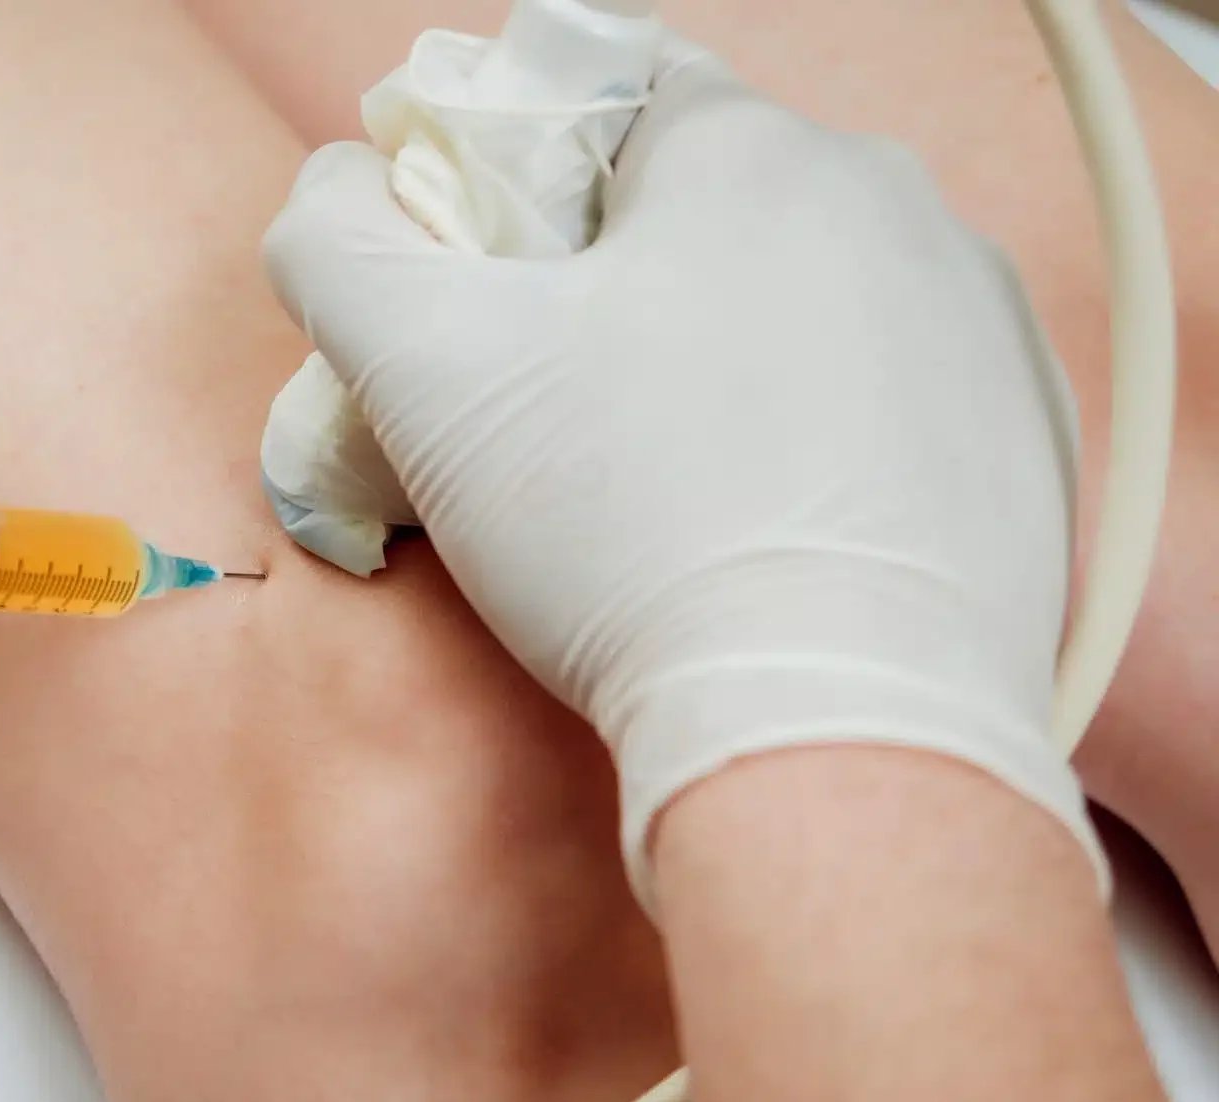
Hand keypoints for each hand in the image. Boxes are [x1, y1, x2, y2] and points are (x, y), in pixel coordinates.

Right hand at [262, 56, 1096, 905]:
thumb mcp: (422, 371)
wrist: (836, 736)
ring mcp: (979, 318)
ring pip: (805, 298)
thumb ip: (339, 240)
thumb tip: (337, 188)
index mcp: (750, 151)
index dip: (519, 192)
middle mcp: (892, 202)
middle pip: (710, 206)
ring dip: (729, 359)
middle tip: (564, 418)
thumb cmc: (631, 536)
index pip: (604, 103)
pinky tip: (769, 527)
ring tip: (674, 491)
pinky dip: (826, 436)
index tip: (488, 302)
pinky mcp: (1027, 434)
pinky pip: (891, 392)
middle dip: (627, 286)